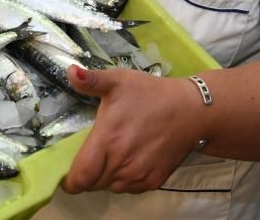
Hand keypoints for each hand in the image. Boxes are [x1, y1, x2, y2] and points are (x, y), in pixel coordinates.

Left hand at [62, 66, 203, 194]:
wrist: (190, 110)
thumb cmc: (150, 93)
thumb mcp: (118, 81)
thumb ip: (91, 80)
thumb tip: (70, 71)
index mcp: (108, 140)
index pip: (80, 178)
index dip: (71, 179)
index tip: (69, 169)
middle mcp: (122, 164)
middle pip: (93, 184)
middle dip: (89, 173)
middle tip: (94, 153)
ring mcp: (139, 175)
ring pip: (111, 187)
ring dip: (107, 176)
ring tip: (113, 153)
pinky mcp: (154, 181)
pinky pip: (130, 188)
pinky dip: (125, 179)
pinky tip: (130, 159)